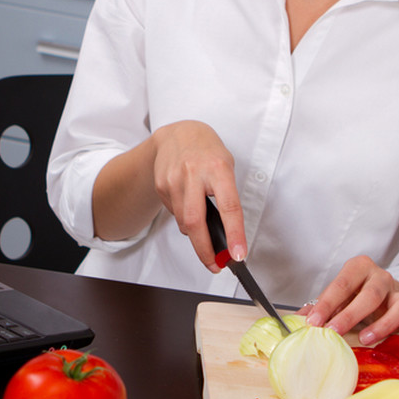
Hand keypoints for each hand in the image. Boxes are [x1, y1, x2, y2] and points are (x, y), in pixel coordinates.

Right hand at [149, 120, 245, 272]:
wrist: (178, 133)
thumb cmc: (208, 153)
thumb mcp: (226, 167)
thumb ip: (226, 196)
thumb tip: (226, 233)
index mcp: (218, 168)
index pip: (229, 207)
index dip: (234, 234)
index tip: (238, 255)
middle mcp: (194, 173)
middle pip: (196, 222)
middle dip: (205, 250)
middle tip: (215, 265)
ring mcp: (174, 179)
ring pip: (184, 222)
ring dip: (195, 233)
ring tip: (204, 229)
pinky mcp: (161, 186)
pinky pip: (174, 214)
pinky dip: (184, 217)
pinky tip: (188, 204)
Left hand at [298, 257, 398, 344]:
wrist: (392, 292)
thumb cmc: (360, 294)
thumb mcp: (340, 297)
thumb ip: (322, 307)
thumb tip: (298, 320)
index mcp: (358, 268)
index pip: (340, 286)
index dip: (326, 305)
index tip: (313, 323)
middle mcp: (381, 276)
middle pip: (369, 295)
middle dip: (350, 315)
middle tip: (333, 333)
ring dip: (383, 324)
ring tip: (365, 339)